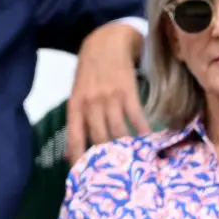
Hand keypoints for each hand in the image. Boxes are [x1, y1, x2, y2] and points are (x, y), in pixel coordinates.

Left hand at [66, 23, 149, 163]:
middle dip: (107, 160)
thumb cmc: (91, 72)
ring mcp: (109, 97)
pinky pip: (135, 117)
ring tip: (134, 165)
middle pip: (99, 139)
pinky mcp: (126, 90)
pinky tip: (148, 143)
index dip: (79, 159)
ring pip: (118, 131)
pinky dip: (142, 131)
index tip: (85, 178)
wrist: (106, 40)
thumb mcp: (78, 95)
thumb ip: (77, 123)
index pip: (74, 138)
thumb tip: (70, 157)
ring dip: (127, 149)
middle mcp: (90, 103)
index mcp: (75, 105)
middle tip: (117, 177)